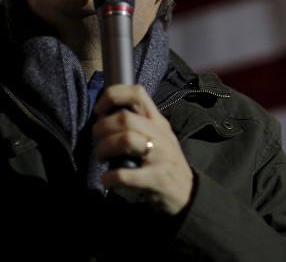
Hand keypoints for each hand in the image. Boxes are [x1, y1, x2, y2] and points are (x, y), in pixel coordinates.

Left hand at [92, 84, 193, 214]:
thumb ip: (139, 124)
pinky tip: (107, 180)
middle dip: (102, 128)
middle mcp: (160, 134)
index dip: (113, 96)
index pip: (137, 93)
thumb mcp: (158, 137)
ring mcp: (160, 156)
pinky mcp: (156, 178)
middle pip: (125, 118)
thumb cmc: (165, 162)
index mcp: (158, 121)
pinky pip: (125, 174)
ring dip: (104, 149)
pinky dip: (110, 177)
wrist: (187, 192)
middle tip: (97, 140)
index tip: (99, 110)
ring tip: (102, 158)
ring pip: (125, 140)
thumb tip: (106, 117)